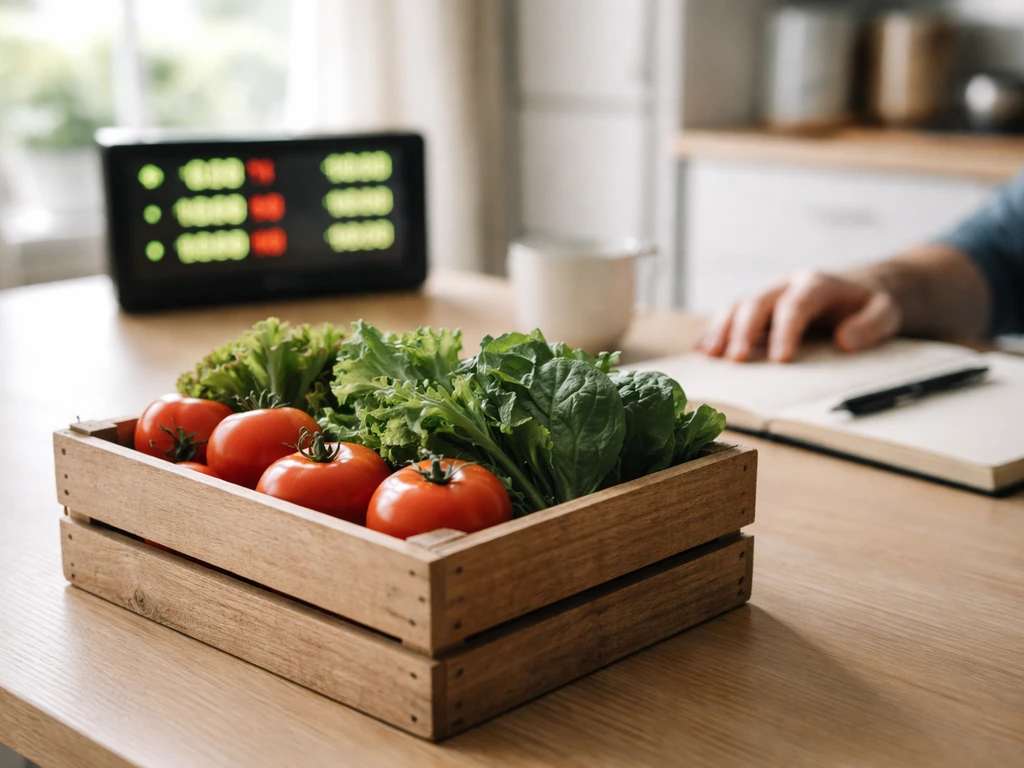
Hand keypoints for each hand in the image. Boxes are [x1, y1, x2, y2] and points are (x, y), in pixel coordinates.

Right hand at [697, 269, 902, 361]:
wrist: (853, 292)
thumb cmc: (866, 307)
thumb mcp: (885, 313)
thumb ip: (872, 325)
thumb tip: (846, 341)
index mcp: (816, 283)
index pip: (796, 303)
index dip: (786, 330)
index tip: (781, 359)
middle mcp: (785, 284)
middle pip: (758, 301)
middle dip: (745, 330)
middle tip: (737, 359)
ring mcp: (767, 294)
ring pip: (737, 305)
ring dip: (722, 330)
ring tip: (711, 355)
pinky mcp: (755, 308)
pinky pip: (729, 315)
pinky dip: (714, 331)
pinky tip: (702, 350)